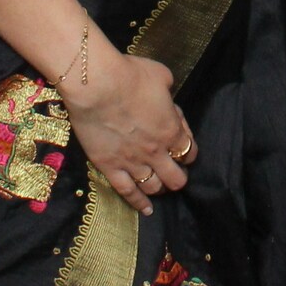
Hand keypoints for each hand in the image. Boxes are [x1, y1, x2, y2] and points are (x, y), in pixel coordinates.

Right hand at [61, 39, 192, 217]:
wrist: (96, 84)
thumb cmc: (129, 75)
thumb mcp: (161, 76)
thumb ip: (168, 93)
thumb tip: (167, 97)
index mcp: (171, 130)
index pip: (189, 151)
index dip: (188, 151)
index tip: (183, 148)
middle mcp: (156, 152)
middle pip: (176, 178)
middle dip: (178, 176)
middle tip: (174, 172)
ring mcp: (132, 162)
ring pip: (153, 187)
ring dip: (160, 188)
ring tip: (159, 187)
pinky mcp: (109, 167)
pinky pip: (127, 192)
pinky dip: (138, 203)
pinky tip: (145, 210)